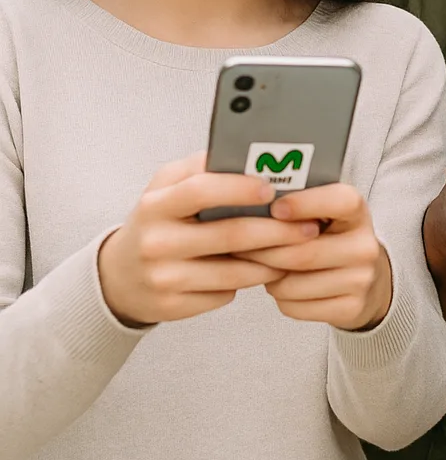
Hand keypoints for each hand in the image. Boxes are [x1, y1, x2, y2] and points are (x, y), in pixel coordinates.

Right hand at [98, 152, 322, 326]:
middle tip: (310, 227)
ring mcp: (163, 278)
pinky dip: (248, 282)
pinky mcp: (172, 307)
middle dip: (278, 231)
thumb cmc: (159, 222)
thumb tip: (250, 153)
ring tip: (297, 250)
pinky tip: (261, 270)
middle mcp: (156, 242)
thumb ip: (204, 169)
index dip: (240, 188)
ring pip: (235, 273)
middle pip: (230, 235)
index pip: (200, 190)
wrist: (120, 276)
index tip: (273, 189)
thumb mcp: (168, 188)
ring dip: (273, 262)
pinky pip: (225, 294)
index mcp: (156, 205)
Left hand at [236, 183, 392, 330]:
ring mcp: (361, 279)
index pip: (341, 201)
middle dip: (264, 253)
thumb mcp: (324, 214)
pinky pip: (296, 307)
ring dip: (269, 279)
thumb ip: (296, 205)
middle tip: (241, 249)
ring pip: (293, 285)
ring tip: (266, 269)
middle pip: (303, 253)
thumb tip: (248, 205)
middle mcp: (365, 245)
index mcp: (357, 212)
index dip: (306, 204)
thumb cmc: (330, 239)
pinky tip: (284, 287)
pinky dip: (281, 299)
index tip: (275, 208)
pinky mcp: (351, 308)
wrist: (365, 278)